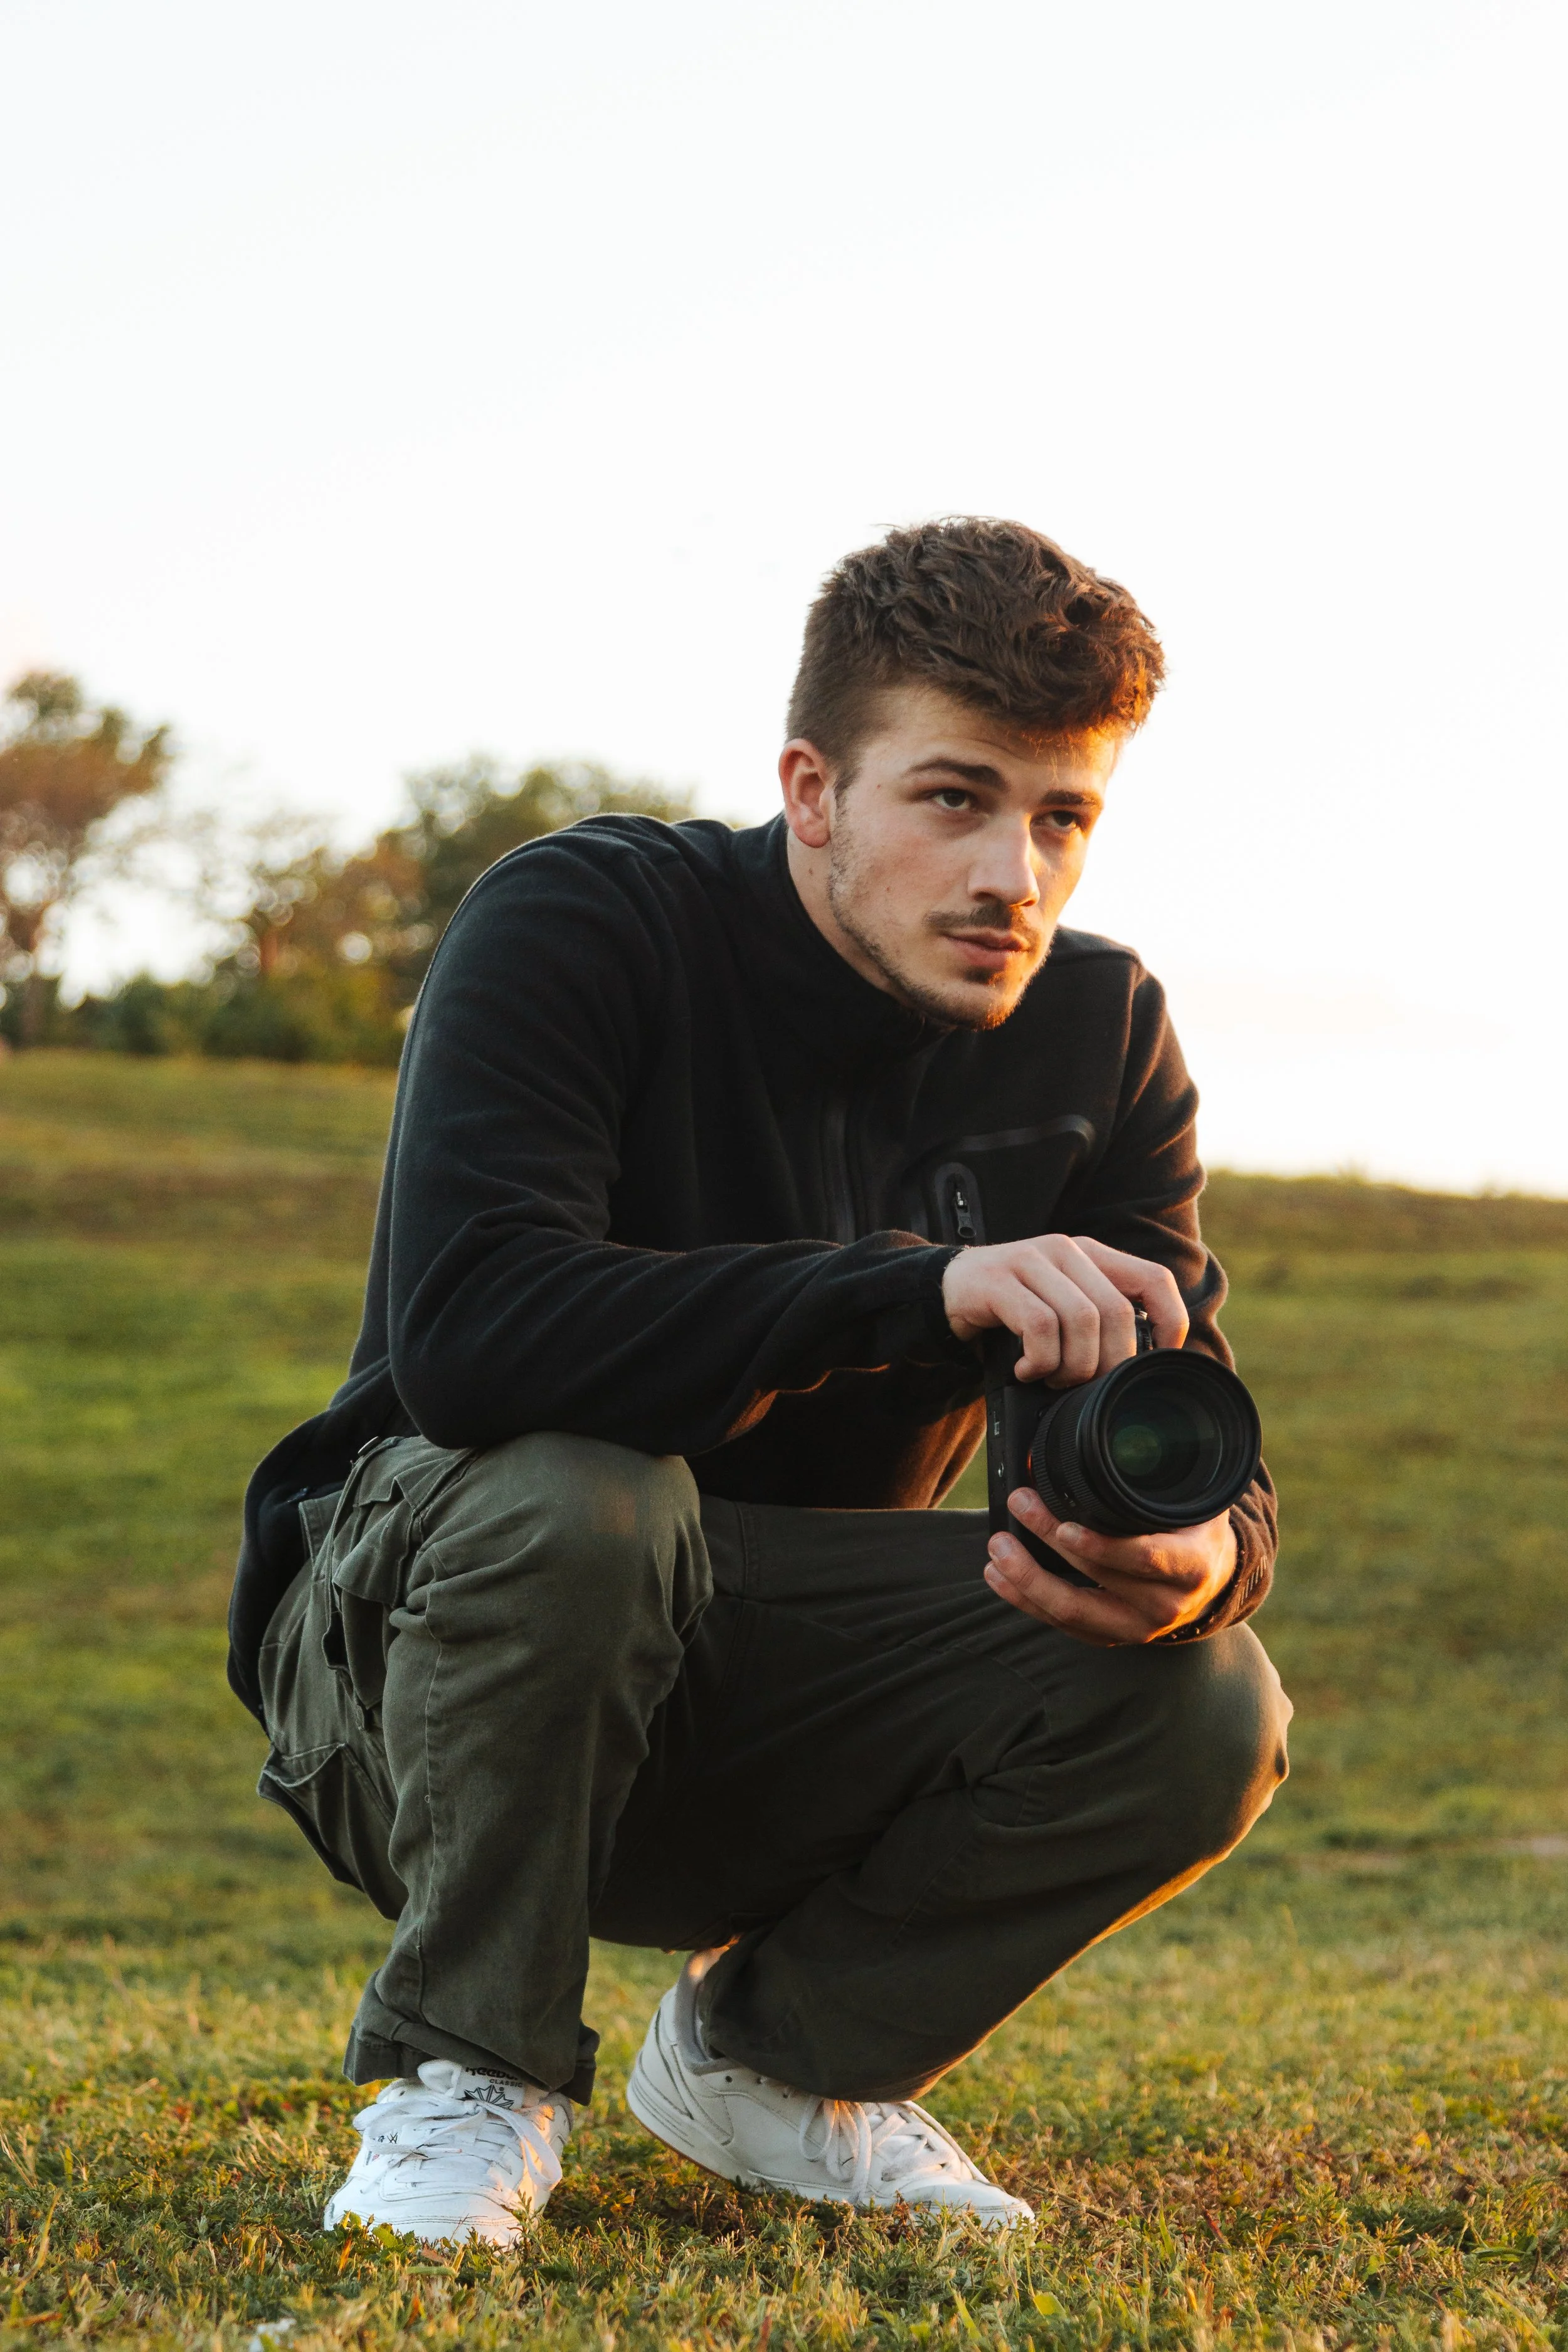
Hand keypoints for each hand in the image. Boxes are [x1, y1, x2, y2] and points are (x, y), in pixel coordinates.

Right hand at [941, 1233, 1186, 1383]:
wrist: (946, 1292)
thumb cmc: (1013, 1311)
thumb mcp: (1063, 1308)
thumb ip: (1099, 1323)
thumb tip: (1141, 1370)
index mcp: (1092, 1256)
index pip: (1154, 1279)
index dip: (1169, 1322)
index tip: (1156, 1361)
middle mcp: (1067, 1251)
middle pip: (1116, 1312)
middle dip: (1107, 1363)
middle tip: (1085, 1385)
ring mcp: (1031, 1260)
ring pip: (1081, 1320)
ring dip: (1070, 1366)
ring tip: (1051, 1379)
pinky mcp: (999, 1279)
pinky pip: (1039, 1326)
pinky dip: (1040, 1361)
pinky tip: (1027, 1371)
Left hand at [984, 1485, 1237, 1645]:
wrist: (1211, 1577)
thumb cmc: (1193, 1528)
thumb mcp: (1193, 1499)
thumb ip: (1164, 1471)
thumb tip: (1125, 1425)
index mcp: (1191, 1565)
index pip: (1145, 1559)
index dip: (1102, 1547)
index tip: (1065, 1526)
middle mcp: (1166, 1604)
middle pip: (1096, 1579)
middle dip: (1049, 1541)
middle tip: (1019, 1503)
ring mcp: (1136, 1626)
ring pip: (1072, 1612)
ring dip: (1026, 1579)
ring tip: (997, 1547)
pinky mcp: (1110, 1636)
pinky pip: (1062, 1625)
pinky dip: (1025, 1600)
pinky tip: (999, 1577)